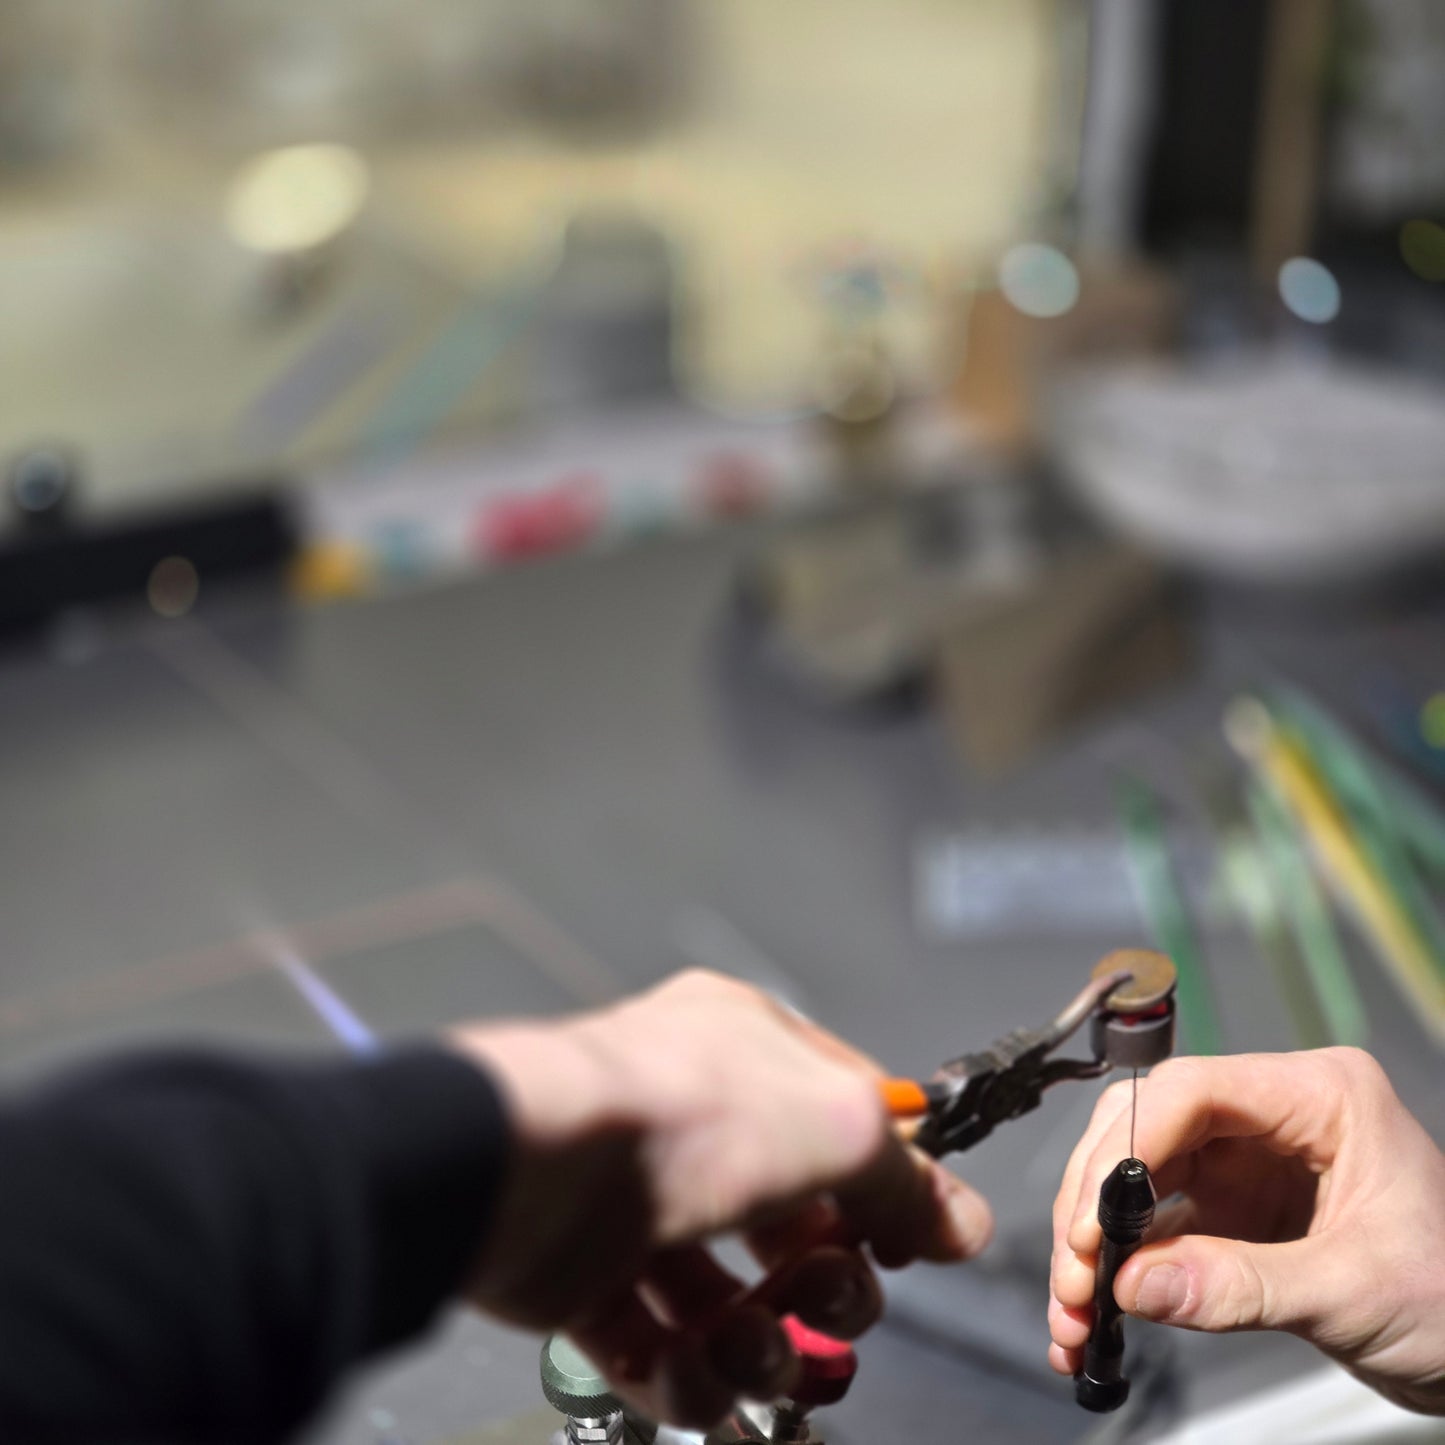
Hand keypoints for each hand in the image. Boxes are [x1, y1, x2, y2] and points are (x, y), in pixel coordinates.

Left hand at [452, 970, 991, 1427]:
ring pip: (733, 1301)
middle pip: (795, 1228)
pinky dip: (689, 1375)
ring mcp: (640, 1204)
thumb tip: (956, 1221)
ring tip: (754, 1348)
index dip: (888, 1190)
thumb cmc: (670, 1109)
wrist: (533, 1167)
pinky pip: (662, 1347)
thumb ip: (906, 1178)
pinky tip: (700, 1371)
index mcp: (747, 1054)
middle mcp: (694, 1125)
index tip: (917, 1244)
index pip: (844, 1124)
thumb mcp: (836, 1123)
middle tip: (825, 1299)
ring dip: (760, 1344)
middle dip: (826, 1284)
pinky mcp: (590, 1277)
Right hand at [1048, 1049, 1444, 1414]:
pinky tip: (1094, 1312)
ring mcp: (1246, 1160)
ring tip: (1074, 1309)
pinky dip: (1120, 1268)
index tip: (1093, 1220)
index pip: (1193, 1091)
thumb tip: (1133, 1287)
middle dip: (1097, 1201)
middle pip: (1148, 1127)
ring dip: (1095, 1239)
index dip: (1129, 1148)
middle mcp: (1270, 1114)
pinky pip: (1155, 1226)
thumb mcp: (1357, 1293)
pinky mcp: (1232, 1210)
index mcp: (1318, 1094)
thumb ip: (1241, 1287)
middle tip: (1075, 1273)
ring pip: (1136, 1174)